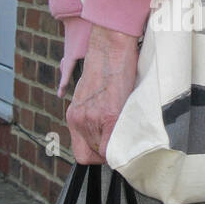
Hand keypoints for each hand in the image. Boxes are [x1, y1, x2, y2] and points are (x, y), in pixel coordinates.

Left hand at [66, 24, 139, 163]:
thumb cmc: (107, 69)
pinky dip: (123, 145)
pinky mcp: (110, 115)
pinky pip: (113, 146)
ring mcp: (92, 119)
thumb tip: (105, 135)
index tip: (108, 149)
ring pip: (104, 153)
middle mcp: (79, 120)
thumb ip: (92, 117)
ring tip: (126, 128)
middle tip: (120, 140)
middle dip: (107, 153)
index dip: (96, 155)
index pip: (81, 154)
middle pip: (92, 156)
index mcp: (74, 116)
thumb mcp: (91, 96)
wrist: (110, 47)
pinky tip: (130, 131)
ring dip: (117, 146)